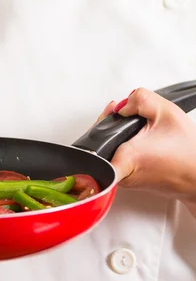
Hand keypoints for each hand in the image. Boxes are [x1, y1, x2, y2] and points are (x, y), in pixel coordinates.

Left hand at [95, 88, 195, 205]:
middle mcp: (120, 173)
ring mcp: (122, 180)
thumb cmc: (188, 152)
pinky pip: (114, 159)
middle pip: (98, 142)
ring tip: (131, 124)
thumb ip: (141, 99)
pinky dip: (122, 146)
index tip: (111, 112)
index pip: (94, 142)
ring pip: (106, 151)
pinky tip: (134, 137)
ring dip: (115, 134)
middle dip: (109, 123)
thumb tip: (122, 104)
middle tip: (122, 112)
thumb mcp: (167, 112)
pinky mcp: (127, 181)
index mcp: (125, 158)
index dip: (100, 122)